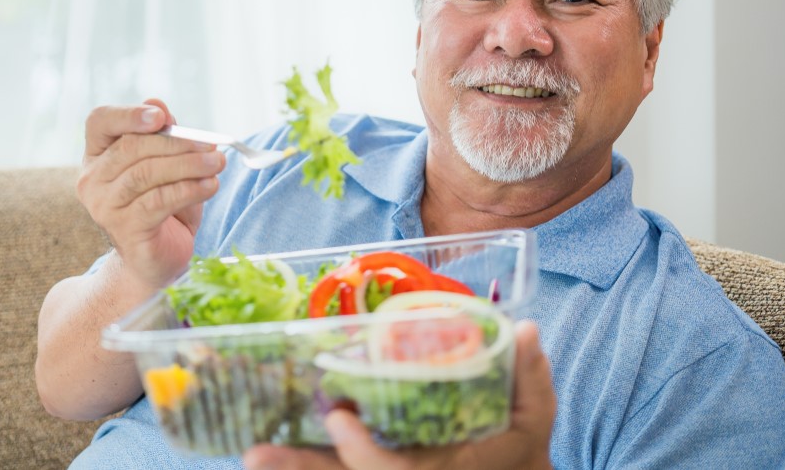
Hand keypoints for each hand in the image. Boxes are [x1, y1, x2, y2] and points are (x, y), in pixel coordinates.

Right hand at [76, 101, 225, 288]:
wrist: (156, 260)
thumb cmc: (163, 208)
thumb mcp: (167, 166)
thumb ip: (163, 137)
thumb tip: (158, 104)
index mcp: (98, 154)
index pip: (100, 121)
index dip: (129, 114)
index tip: (162, 118)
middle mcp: (92, 178)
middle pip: (132, 146)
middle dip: (177, 143)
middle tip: (212, 145)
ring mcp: (104, 205)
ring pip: (146, 173)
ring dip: (188, 165)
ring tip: (217, 164)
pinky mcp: (124, 228)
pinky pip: (158, 201)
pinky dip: (189, 190)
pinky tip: (210, 186)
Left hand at [242, 320, 554, 469]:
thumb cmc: (518, 451)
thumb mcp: (532, 418)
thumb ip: (529, 377)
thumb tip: (523, 328)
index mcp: (440, 469)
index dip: (363, 454)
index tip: (339, 417)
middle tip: (257, 455)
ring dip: (294, 469)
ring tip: (253, 453)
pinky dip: (304, 462)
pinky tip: (269, 447)